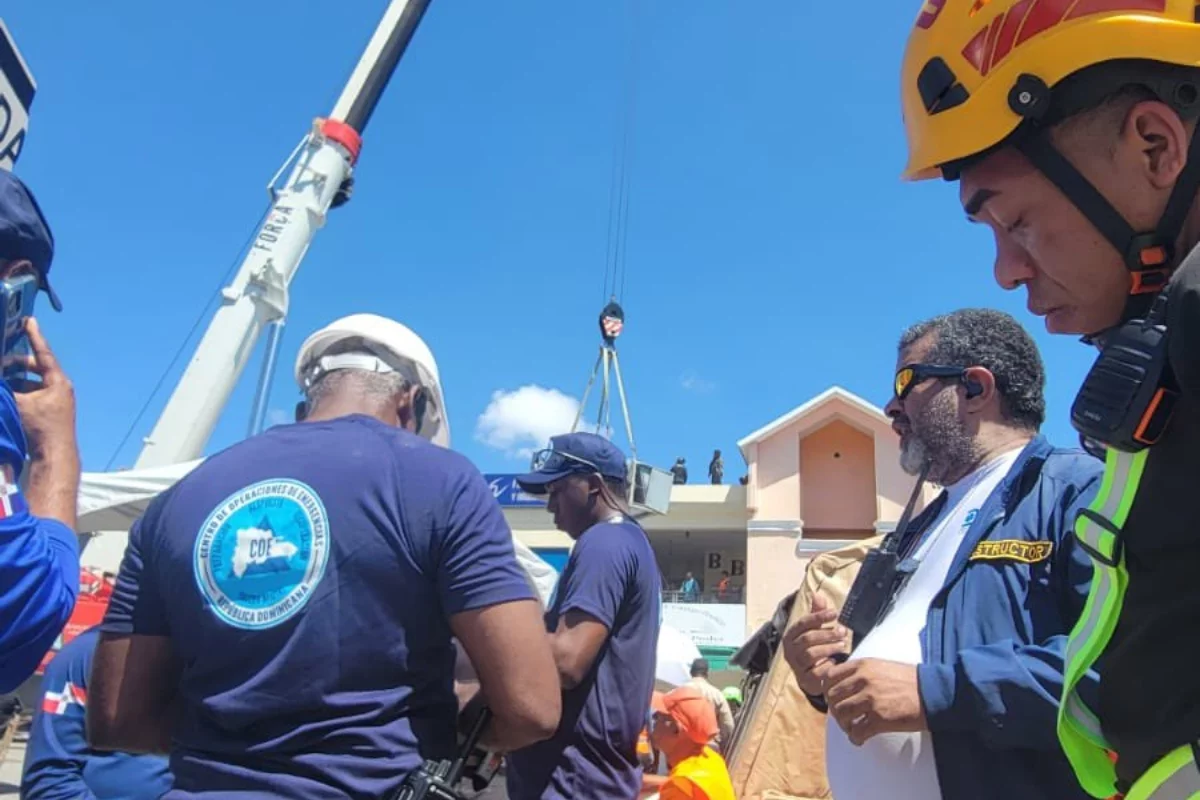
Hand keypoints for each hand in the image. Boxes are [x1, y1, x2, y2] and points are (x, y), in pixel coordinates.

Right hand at [12, 318, 76, 458]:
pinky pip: (32, 395)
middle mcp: (60, 388)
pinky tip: (6, 396)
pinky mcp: (50, 411)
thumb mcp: (18, 403)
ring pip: (31, 382)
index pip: (43, 353)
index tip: (29, 321)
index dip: (34, 336)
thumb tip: (2, 384)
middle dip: (15, 364)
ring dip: (14, 380)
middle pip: (35, 368)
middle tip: (0, 363)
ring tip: (2, 381)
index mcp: (58, 381)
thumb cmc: (41, 427)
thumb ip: (5, 389)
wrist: (54, 454)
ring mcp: (56, 400)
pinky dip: (18, 393)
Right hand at [782, 594, 849, 695]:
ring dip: (829, 648)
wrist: (809, 677)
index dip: (818, 617)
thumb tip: (818, 595)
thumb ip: (816, 614)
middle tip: (843, 631)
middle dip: (827, 634)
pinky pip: (816, 672)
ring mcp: (796, 666)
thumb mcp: (813, 630)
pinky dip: (827, 665)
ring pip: (811, 654)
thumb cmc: (812, 648)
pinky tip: (835, 661)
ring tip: (843, 645)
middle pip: (807, 639)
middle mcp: (789, 650)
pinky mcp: (804, 679)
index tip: (835, 613)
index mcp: (790, 635)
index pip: (803, 623)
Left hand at [824, 658, 925, 744]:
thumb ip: (861, 671)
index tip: (835, 700)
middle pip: (833, 698)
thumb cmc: (909, 680)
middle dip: (836, 711)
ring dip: (844, 725)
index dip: (827, 691)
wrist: (933, 692)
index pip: (829, 678)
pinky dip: (855, 738)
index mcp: (862, 665)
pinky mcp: (880, 718)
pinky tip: (860, 739)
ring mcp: (871, 699)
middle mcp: (863, 680)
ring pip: (841, 715)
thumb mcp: (881, 665)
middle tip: (845, 718)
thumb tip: (842, 684)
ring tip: (853, 729)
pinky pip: (856, 732)